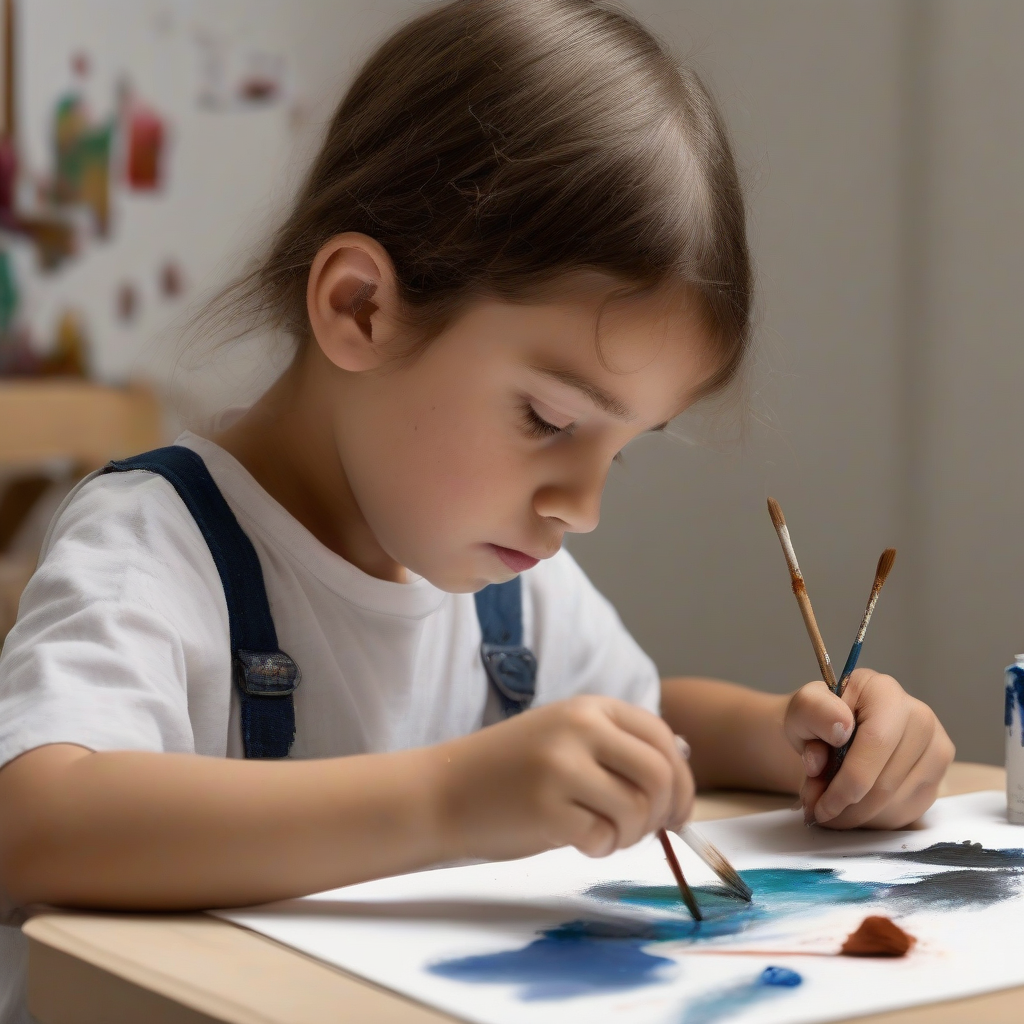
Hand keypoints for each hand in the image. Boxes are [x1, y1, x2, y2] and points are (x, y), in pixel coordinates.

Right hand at [434, 695, 693, 860]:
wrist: (443, 790)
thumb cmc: (510, 771)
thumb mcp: (565, 738)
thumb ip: (615, 747)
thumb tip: (679, 772)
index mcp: (588, 707)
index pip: (661, 737)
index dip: (681, 779)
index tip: (677, 810)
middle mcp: (579, 727)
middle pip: (660, 773)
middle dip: (666, 811)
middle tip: (649, 830)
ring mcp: (562, 765)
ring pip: (637, 810)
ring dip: (630, 835)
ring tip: (603, 834)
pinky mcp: (547, 808)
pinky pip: (603, 838)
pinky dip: (600, 849)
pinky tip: (577, 841)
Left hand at [784, 669, 954, 828]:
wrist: (834, 728)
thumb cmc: (819, 718)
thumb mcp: (803, 707)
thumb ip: (812, 711)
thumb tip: (840, 728)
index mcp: (885, 692)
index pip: (876, 744)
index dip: (848, 783)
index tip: (820, 805)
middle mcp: (920, 718)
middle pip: (887, 782)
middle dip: (847, 807)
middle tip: (818, 812)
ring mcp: (935, 749)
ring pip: (897, 804)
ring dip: (857, 817)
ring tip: (830, 807)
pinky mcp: (937, 777)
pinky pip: (907, 813)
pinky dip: (874, 820)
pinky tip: (852, 809)